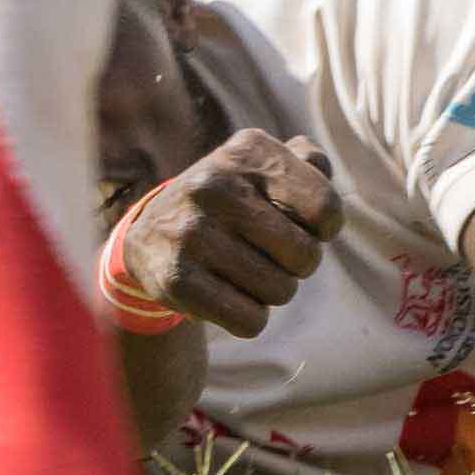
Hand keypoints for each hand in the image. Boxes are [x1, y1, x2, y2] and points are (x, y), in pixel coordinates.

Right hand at [108, 132, 344, 337]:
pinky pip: (250, 322)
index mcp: (246, 152)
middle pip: (306, 256)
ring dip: (271, 291)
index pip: (325, 208)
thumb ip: (305, 161)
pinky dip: (247, 317)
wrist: (150, 234)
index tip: (299, 224)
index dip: (323, 227)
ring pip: (280, 291)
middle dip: (297, 264)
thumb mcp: (260, 169)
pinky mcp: (176, 277)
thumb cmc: (230, 203)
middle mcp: (213, 185)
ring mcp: (191, 231)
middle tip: (268, 253)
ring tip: (242, 269)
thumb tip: (319, 166)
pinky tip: (225, 293)